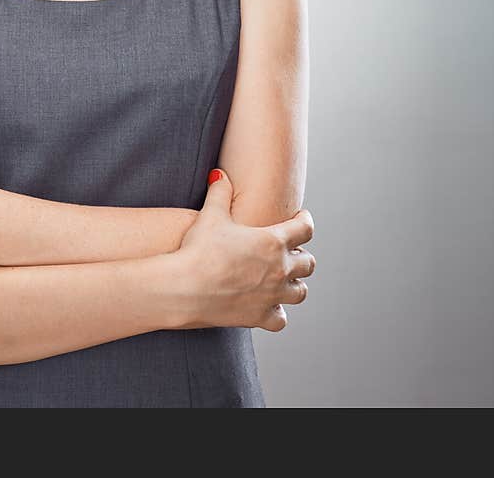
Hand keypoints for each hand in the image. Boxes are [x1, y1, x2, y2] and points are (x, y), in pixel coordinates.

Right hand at [171, 168, 314, 331]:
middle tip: (290, 250)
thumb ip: (219, 192)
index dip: (305, 221)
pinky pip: (281, 319)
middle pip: (308, 263)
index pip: (304, 229)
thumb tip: (219, 175)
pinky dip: (277, 312)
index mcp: (272, 241)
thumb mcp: (210, 215)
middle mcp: (279, 269)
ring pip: (300, 292)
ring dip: (294, 284)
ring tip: (284, 279)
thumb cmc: (198, 249)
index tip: (301, 218)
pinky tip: (269, 306)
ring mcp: (272, 296)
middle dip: (301, 254)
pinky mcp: (260, 317)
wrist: (185, 287)